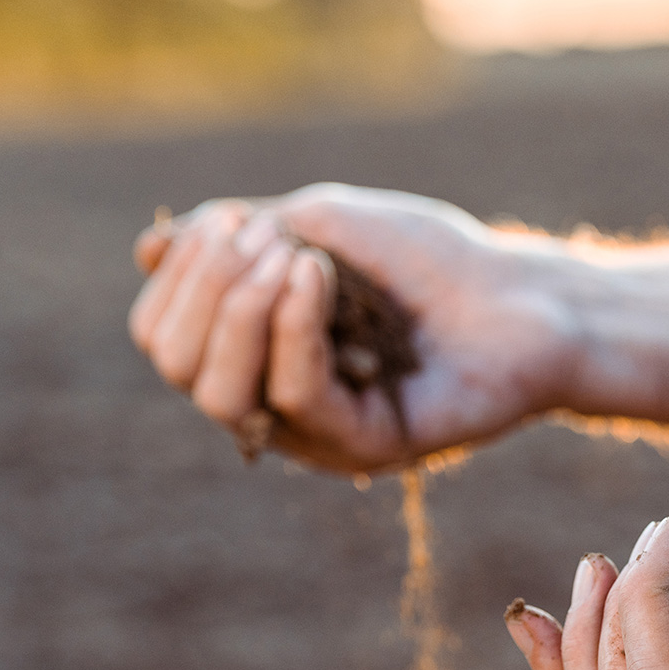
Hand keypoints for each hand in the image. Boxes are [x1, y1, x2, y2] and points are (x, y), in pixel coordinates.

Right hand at [129, 184, 579, 471]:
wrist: (522, 296)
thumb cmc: (426, 259)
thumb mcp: (319, 223)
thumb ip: (237, 237)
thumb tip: (147, 251)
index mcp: (250, 352)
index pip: (162, 333)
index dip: (179, 275)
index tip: (233, 222)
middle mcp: (271, 401)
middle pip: (176, 366)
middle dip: (201, 289)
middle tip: (262, 239)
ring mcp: (315, 431)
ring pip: (220, 393)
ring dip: (240, 309)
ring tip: (294, 258)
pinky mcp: (363, 447)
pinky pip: (297, 396)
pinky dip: (295, 326)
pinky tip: (317, 274)